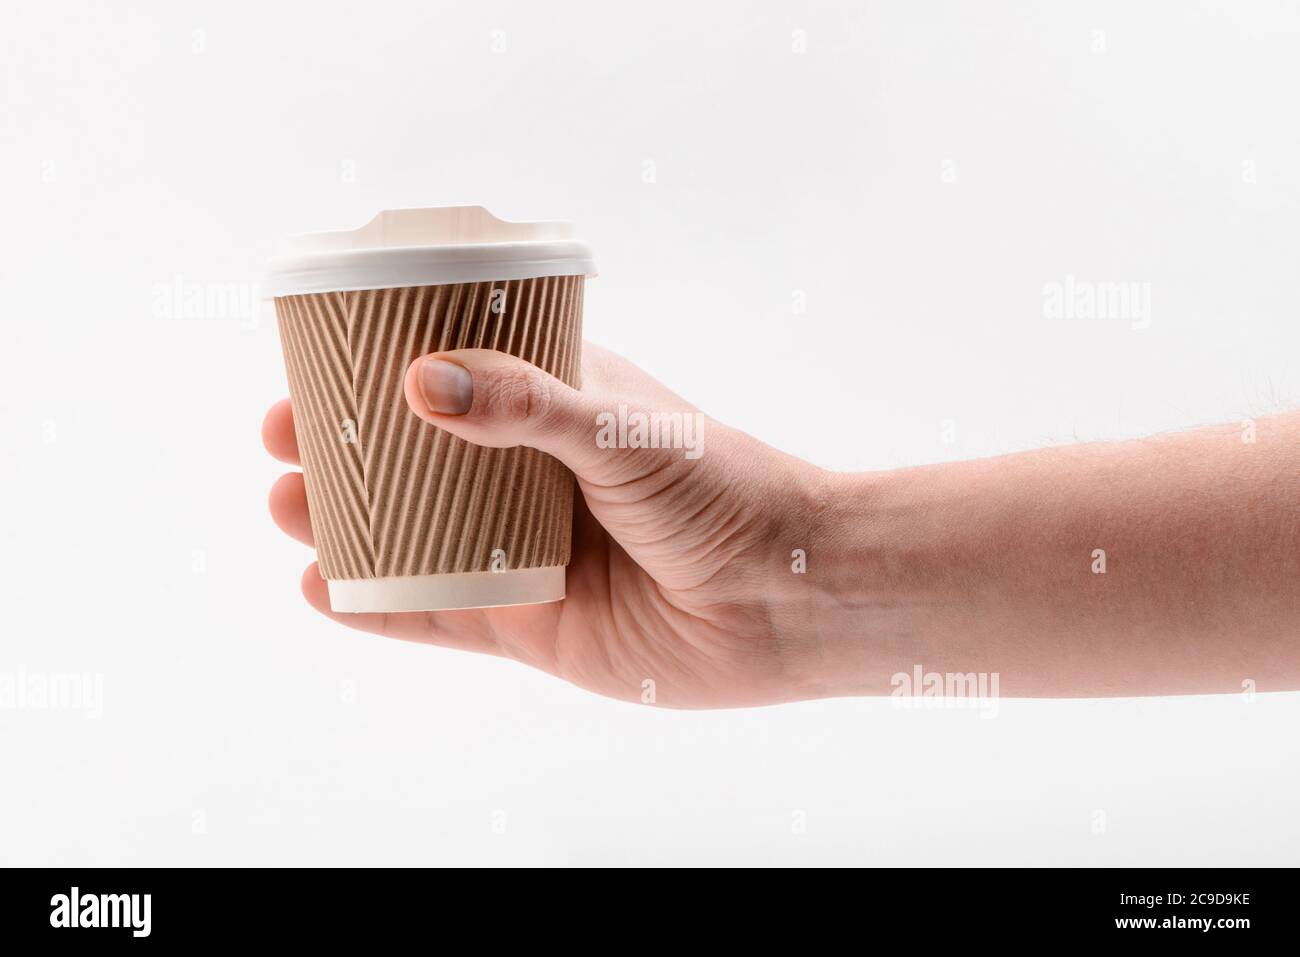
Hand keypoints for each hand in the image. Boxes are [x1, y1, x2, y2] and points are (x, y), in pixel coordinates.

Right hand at [265, 343, 826, 707]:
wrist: (787, 596)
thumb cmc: (723, 487)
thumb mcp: (620, 426)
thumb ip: (528, 406)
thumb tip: (422, 382)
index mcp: (557, 409)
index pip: (453, 378)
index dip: (381, 372)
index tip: (315, 362)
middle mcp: (532, 479)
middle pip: (416, 462)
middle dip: (345, 453)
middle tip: (281, 440)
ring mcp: (526, 554)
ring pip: (414, 538)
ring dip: (344, 525)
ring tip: (285, 508)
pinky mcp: (530, 624)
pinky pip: (437, 616)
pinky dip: (378, 605)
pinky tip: (322, 589)